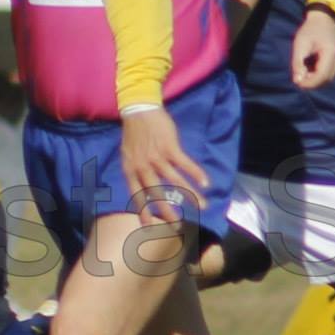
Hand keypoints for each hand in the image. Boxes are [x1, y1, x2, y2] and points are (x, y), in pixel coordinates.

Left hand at [119, 107, 207, 224]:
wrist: (138, 108)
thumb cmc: (134, 132)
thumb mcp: (128, 154)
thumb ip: (135, 170)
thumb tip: (143, 185)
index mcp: (130, 168)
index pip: (136, 194)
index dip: (143, 209)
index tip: (148, 225)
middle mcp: (143, 166)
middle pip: (156, 192)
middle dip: (167, 210)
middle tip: (177, 225)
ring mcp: (157, 156)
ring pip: (175, 181)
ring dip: (191, 194)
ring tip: (202, 206)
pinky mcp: (170, 147)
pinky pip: (185, 164)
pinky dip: (196, 174)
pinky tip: (206, 183)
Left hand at [291, 10, 334, 88]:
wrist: (324, 20)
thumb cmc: (310, 31)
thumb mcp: (299, 45)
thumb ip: (298, 63)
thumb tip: (297, 81)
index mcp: (332, 53)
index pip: (322, 76)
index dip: (309, 83)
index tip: (297, 82)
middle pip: (325, 80)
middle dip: (311, 82)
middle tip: (299, 74)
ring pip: (328, 79)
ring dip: (315, 79)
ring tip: (306, 67)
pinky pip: (331, 75)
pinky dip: (320, 75)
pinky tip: (313, 65)